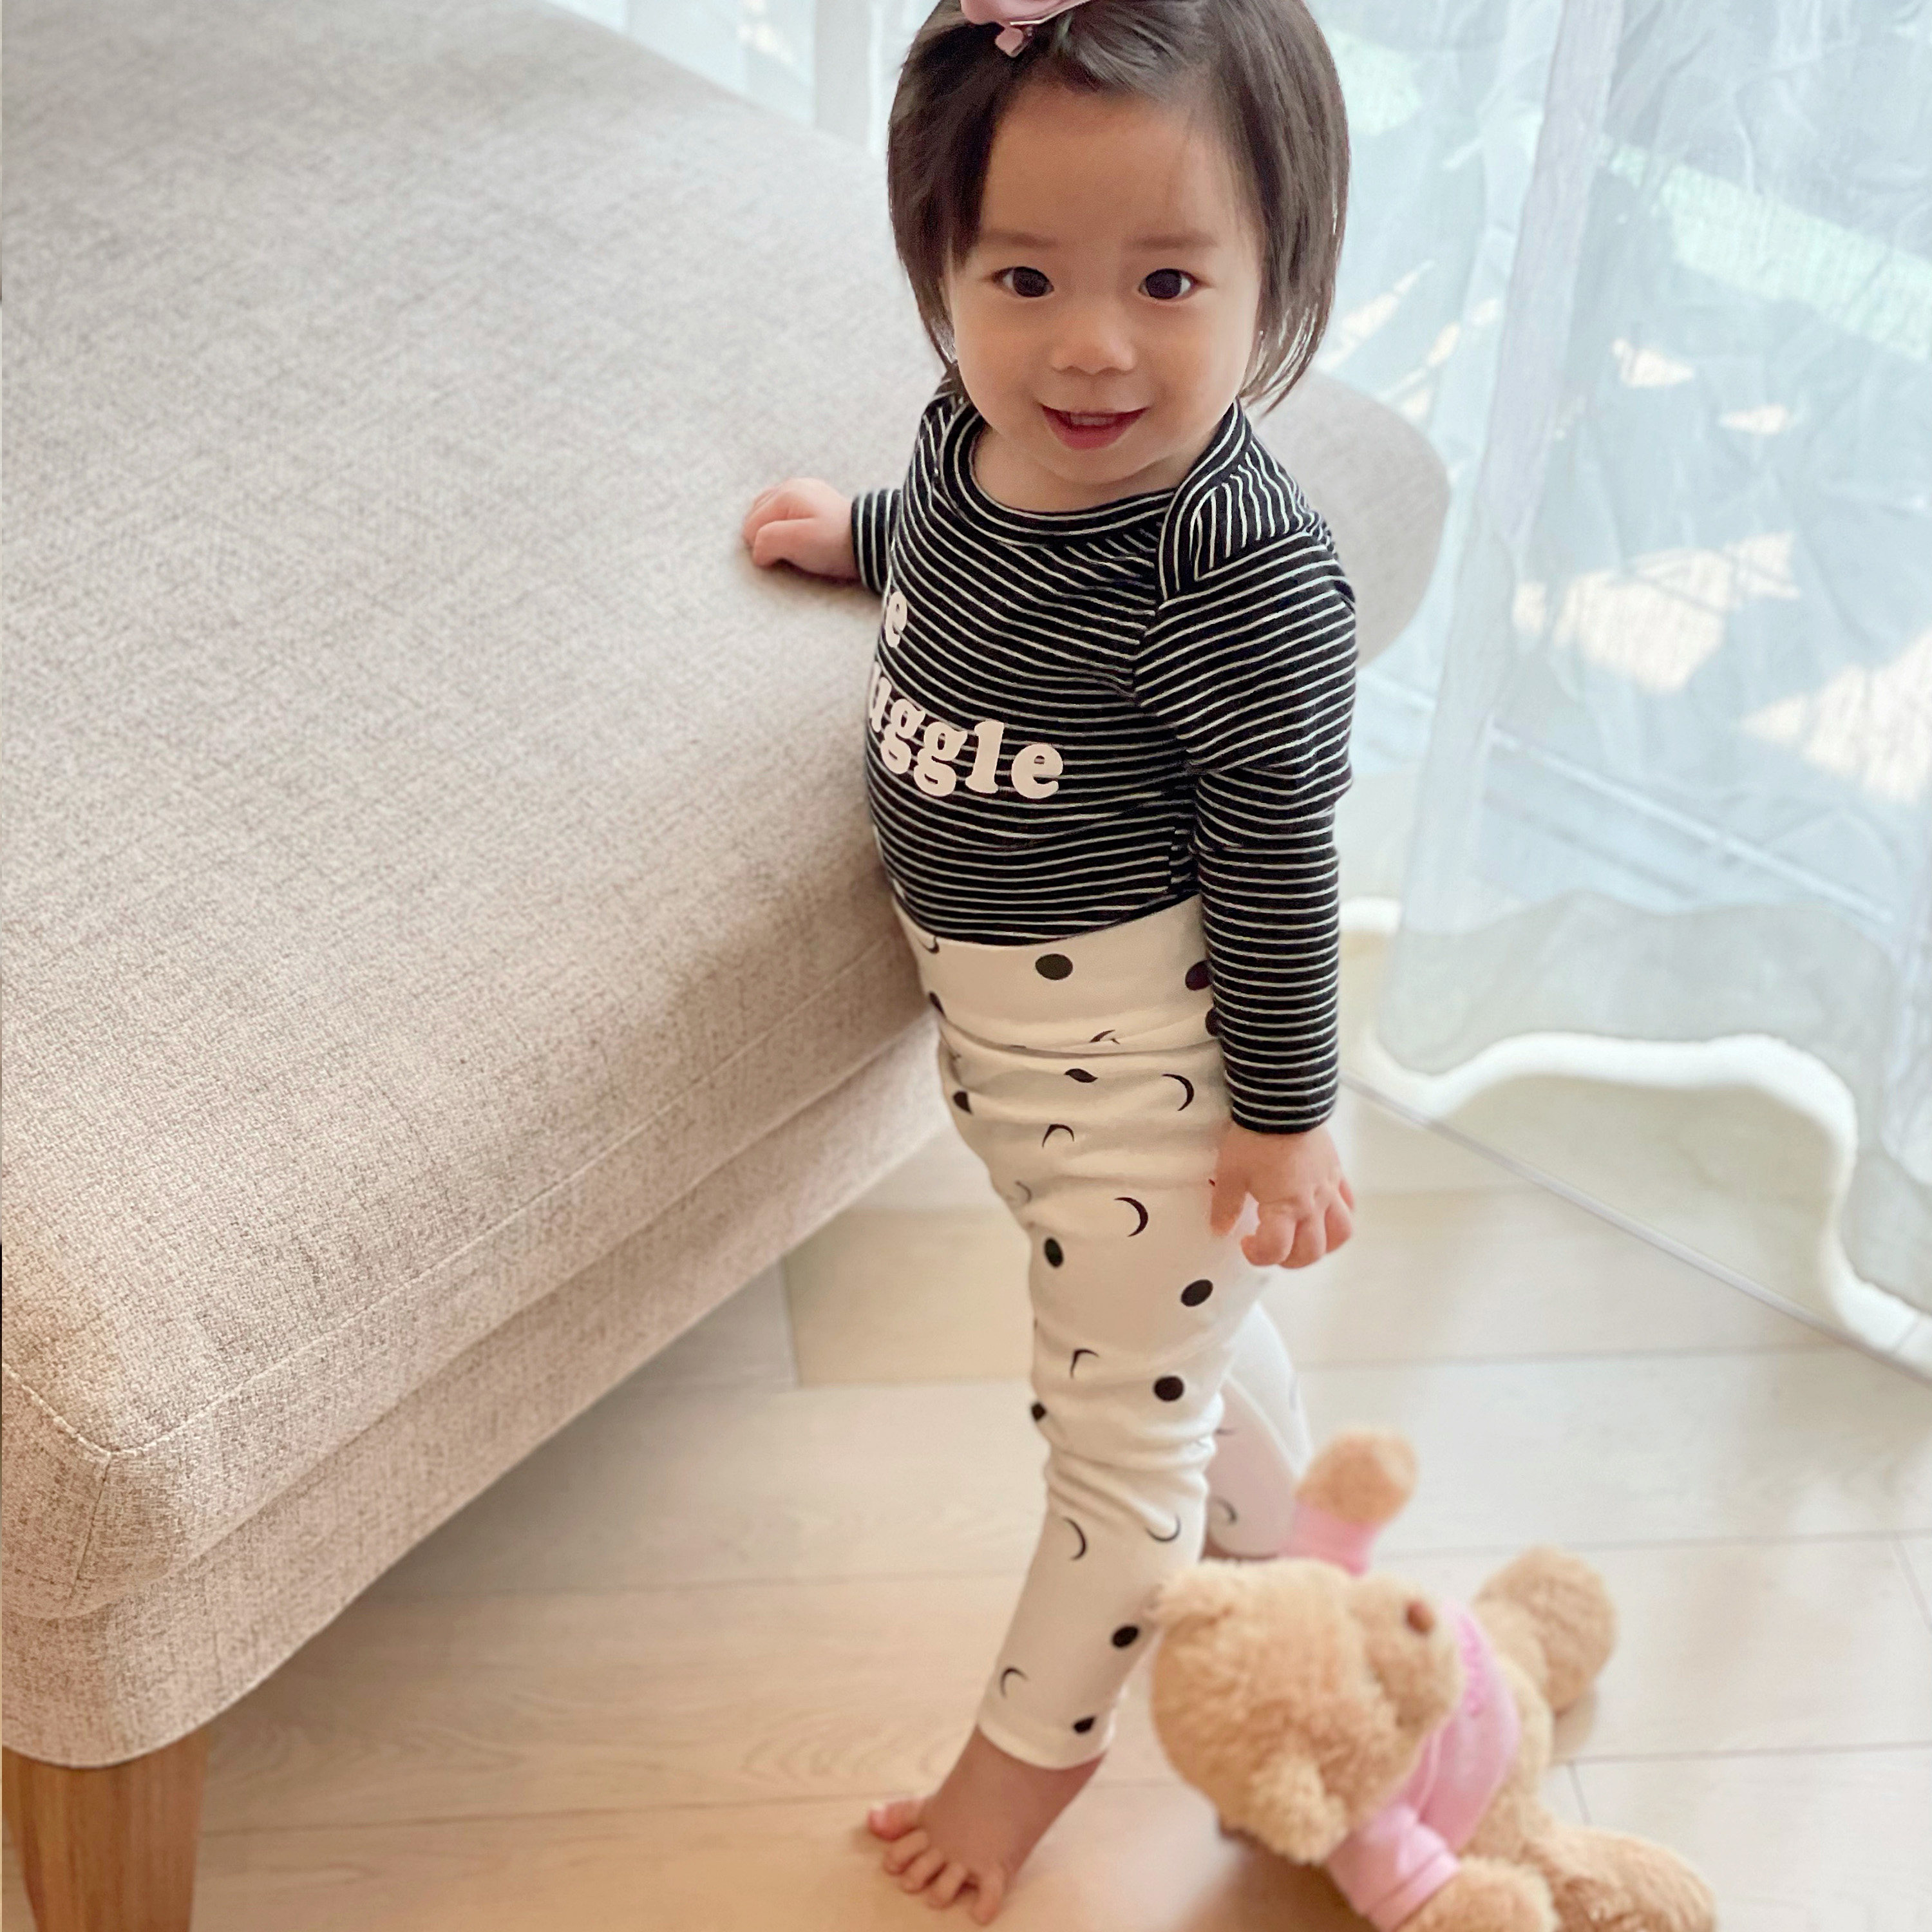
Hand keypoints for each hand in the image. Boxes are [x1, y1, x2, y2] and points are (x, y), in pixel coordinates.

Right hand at [742, 476, 857, 579]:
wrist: (871, 540)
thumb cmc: (834, 543)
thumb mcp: (797, 543)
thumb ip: (767, 541)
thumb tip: (757, 552)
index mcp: (784, 494)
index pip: (751, 527)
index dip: (762, 548)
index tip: (785, 557)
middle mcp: (791, 485)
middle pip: (755, 515)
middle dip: (765, 536)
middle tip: (789, 552)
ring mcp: (804, 489)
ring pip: (768, 511)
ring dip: (773, 529)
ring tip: (792, 544)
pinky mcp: (815, 498)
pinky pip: (786, 510)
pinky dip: (784, 523)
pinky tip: (800, 534)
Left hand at [1209, 1122, 1353, 1268]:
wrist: (1283, 1101)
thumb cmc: (1256, 1137)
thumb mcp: (1230, 1172)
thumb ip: (1224, 1206)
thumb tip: (1220, 1229)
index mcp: (1285, 1208)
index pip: (1277, 1250)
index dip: (1258, 1256)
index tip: (1245, 1243)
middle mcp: (1312, 1204)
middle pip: (1312, 1251)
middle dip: (1290, 1259)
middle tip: (1270, 1247)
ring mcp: (1329, 1189)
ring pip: (1341, 1232)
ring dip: (1322, 1245)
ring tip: (1301, 1239)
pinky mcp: (1336, 1173)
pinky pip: (1348, 1203)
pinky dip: (1339, 1216)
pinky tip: (1321, 1213)